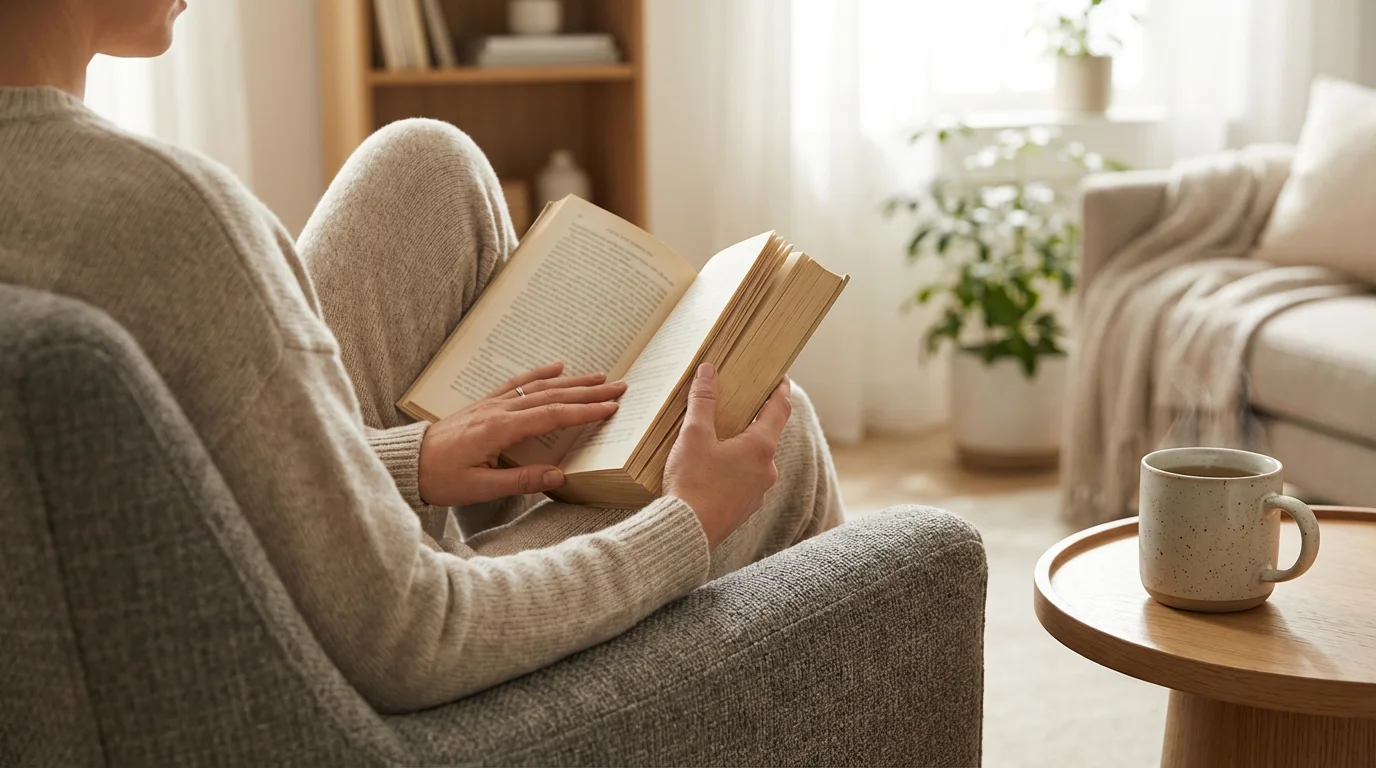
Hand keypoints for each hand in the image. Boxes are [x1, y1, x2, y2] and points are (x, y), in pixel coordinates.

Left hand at [417, 361, 625, 505]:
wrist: (407, 463)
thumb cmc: (440, 478)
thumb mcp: (480, 488)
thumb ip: (521, 480)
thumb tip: (559, 474)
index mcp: (499, 429)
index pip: (551, 415)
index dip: (583, 411)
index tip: (610, 408)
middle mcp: (498, 410)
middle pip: (552, 396)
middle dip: (588, 391)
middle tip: (619, 387)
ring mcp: (491, 404)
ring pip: (539, 386)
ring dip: (571, 381)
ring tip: (599, 377)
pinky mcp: (485, 405)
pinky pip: (517, 383)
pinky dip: (539, 373)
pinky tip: (556, 366)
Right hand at [662, 363, 791, 548]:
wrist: (686, 533)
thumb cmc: (692, 483)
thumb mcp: (694, 436)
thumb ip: (703, 401)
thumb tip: (708, 371)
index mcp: (760, 447)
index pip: (780, 408)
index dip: (780, 389)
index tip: (779, 376)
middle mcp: (767, 469)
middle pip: (766, 434)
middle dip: (754, 418)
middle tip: (739, 403)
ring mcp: (758, 492)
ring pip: (754, 460)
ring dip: (742, 446)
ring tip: (719, 437)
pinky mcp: (744, 508)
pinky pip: (745, 480)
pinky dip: (734, 468)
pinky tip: (712, 468)